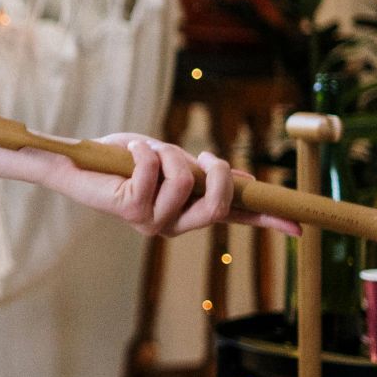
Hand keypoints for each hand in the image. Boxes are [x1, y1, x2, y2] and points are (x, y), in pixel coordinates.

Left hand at [37, 132, 302, 237]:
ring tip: (148, 151)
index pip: (236, 218)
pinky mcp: (130, 209)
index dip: (267, 220)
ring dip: (169, 155)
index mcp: (190, 211)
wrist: (78, 162)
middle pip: (219, 206)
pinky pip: (153, 173)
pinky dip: (145, 152)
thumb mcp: (173, 161)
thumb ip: (203, 174)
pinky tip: (131, 151)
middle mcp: (174, 224)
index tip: (298, 225)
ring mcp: (152, 221)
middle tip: (203, 156)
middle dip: (220, 173)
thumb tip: (244, 183)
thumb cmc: (124, 159)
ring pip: (185, 183)